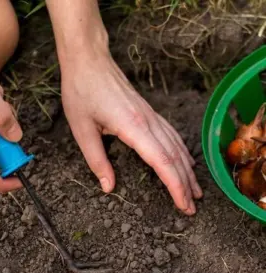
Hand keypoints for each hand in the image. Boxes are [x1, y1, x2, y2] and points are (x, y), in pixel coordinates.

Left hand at [61, 50, 202, 215]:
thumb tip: (108, 186)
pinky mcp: (148, 112)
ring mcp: (151, 115)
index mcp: (132, 127)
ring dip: (187, 169)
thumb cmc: (82, 92)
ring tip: (195, 189)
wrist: (89, 62)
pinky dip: (182, 151)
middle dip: (185, 184)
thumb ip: (97, 161)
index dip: (175, 186)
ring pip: (177, 146)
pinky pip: (171, 134)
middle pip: (174, 157)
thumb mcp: (82, 130)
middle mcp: (148, 121)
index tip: (183, 204)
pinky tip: (186, 160)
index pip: (162, 162)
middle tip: (192, 206)